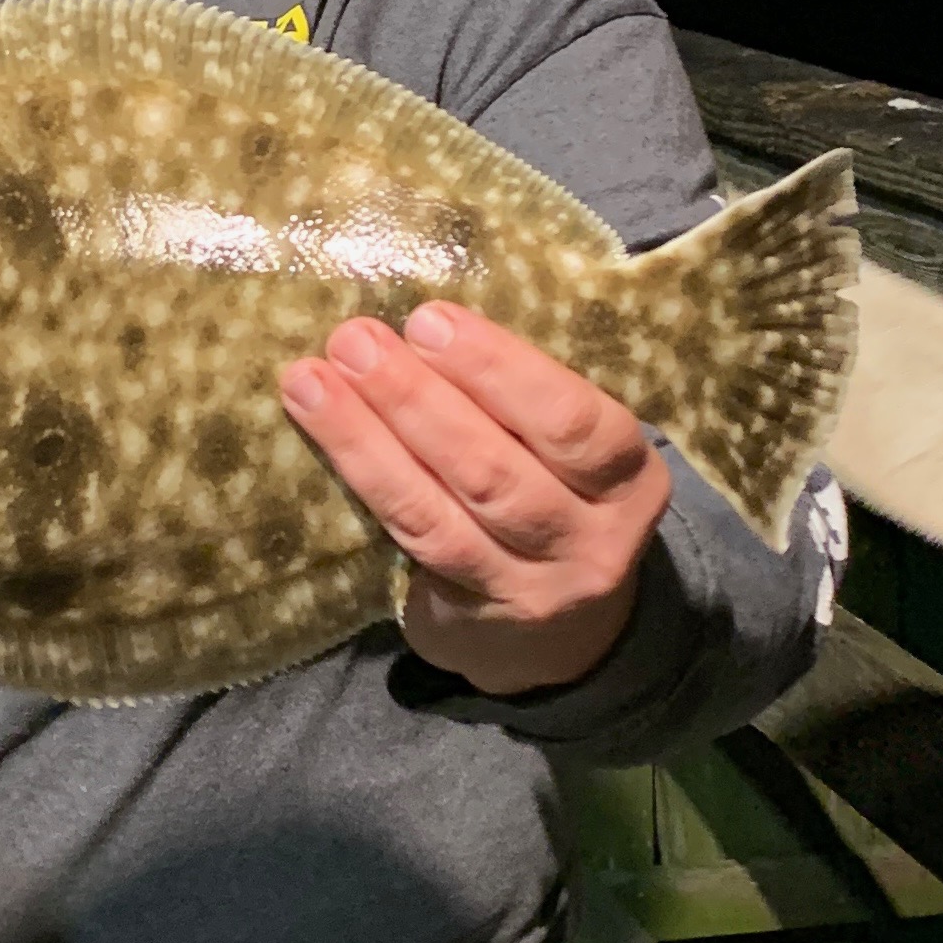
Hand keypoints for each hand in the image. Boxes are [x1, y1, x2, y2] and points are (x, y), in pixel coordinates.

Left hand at [281, 304, 670, 694]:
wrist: (569, 626)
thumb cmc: (558, 487)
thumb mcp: (572, 445)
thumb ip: (523, 392)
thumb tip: (425, 315)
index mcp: (629, 477)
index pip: (575, 424)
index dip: (498, 369)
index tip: (429, 318)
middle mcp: (592, 542)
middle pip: (496, 471)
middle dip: (416, 398)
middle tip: (356, 339)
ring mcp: (530, 589)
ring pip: (440, 514)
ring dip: (368, 439)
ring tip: (313, 381)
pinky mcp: (468, 619)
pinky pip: (411, 544)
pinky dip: (365, 482)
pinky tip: (321, 434)